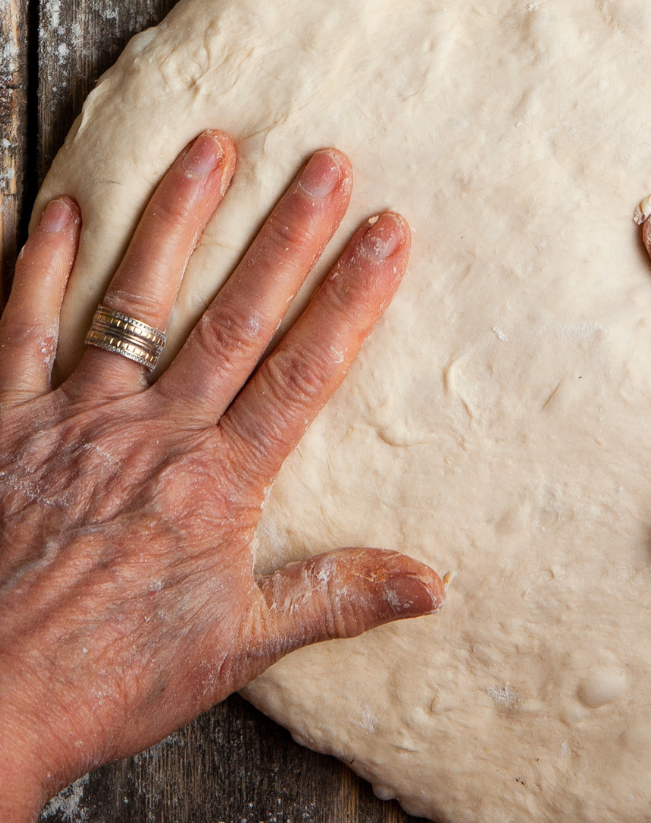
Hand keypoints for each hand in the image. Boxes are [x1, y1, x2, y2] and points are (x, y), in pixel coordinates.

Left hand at [0, 134, 442, 822]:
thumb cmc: (111, 677)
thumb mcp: (238, 649)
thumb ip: (335, 597)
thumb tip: (434, 582)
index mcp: (218, 482)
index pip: (303, 370)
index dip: (350, 297)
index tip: (387, 232)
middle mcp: (154, 432)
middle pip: (234, 316)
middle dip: (286, 235)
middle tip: (325, 161)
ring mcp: (77, 419)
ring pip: (135, 301)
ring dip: (176, 220)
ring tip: (211, 145)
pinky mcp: (6, 422)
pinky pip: (20, 330)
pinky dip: (39, 268)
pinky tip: (63, 208)